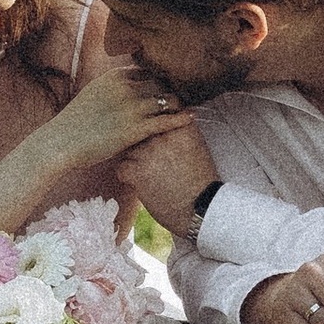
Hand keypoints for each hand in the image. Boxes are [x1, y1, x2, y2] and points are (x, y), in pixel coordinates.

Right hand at [42, 60, 192, 167]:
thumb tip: (123, 91)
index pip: (147, 70)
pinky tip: (191, 118)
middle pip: (161, 82)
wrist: (61, 142)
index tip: (172, 82)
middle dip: (174, 88)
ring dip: (179, 103)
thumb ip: (112, 90)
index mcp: (114, 76)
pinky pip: (166, 120)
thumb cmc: (75, 124)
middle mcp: (125, 87)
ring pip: (167, 99)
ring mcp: (131, 107)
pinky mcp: (135, 128)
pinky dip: (181, 118)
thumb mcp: (93, 95)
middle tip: (188, 94)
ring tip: (190, 106)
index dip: (161, 77)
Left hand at [116, 110, 216, 232]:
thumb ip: (179, 132)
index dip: (153, 125)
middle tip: (153, 162)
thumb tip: (162, 126)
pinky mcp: (137, 171)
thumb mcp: (197, 147)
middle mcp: (163, 135)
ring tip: (151, 176)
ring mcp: (148, 152)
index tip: (155, 135)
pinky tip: (143, 186)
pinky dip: (129, 178)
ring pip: (129, 150)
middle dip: (144, 146)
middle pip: (141, 132)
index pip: (157, 115)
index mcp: (181, 126)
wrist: (201, 208)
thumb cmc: (201, 182)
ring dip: (135, 162)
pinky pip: (122, 167)